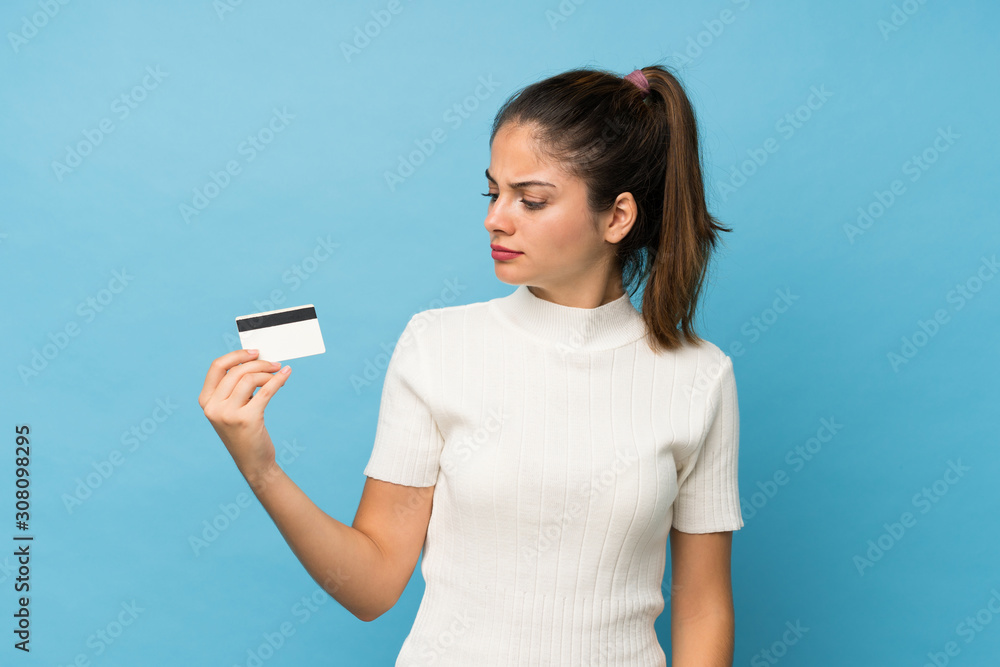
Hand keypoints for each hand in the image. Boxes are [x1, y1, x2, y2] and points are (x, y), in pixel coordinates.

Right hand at [198, 349, 291, 485]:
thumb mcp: (231, 409)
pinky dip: (277, 380)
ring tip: (278, 373)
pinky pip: (265, 391)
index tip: (254, 352)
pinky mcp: (247, 420)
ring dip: (268, 372)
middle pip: (236, 371)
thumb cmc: (244, 432)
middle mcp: (212, 407)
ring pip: (249, 379)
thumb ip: (234, 388)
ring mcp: (228, 414)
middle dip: (258, 363)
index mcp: (205, 401)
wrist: (253, 462)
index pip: (217, 367)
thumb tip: (256, 360)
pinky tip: (286, 375)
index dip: (236, 355)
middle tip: (274, 364)